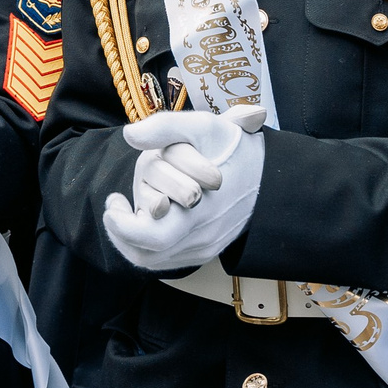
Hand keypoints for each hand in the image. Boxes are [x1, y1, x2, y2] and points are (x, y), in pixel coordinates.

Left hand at [102, 106, 266, 271]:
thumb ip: (166, 127)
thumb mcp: (205, 127)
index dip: (123, 226)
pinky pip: (170, 259)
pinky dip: (149, 245)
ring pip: (157, 260)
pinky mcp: (207, 250)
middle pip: (151, 253)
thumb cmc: (236, 148)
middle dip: (124, 233)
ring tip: (123, 214)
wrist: (274, 175)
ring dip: (133, 240)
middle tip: (114, 208)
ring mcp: (206, 246)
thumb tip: (130, 134)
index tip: (113, 199)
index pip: (152, 237)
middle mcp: (204, 235)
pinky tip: (143, 220)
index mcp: (201, 211)